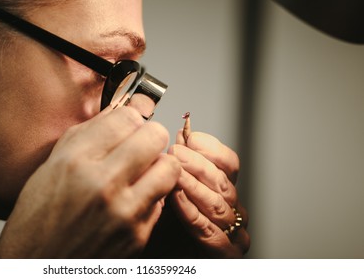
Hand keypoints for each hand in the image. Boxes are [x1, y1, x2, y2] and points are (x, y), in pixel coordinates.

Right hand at [0, 107, 180, 257]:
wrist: (37, 267)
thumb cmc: (38, 219)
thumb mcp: (51, 167)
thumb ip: (87, 135)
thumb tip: (122, 112)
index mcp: (75, 162)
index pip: (126, 117)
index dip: (129, 119)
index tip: (126, 126)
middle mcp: (102, 184)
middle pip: (154, 136)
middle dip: (149, 136)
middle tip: (140, 145)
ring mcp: (123, 213)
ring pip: (169, 167)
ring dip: (158, 165)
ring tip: (143, 171)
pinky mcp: (137, 236)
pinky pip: (162, 201)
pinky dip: (151, 196)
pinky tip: (131, 200)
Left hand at [168, 130, 249, 257]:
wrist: (165, 261)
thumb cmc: (166, 230)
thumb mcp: (168, 190)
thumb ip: (177, 166)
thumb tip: (179, 137)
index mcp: (224, 192)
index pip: (229, 163)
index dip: (210, 148)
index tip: (190, 137)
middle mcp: (233, 210)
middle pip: (222, 180)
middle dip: (197, 163)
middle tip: (175, 151)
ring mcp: (234, 233)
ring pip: (216, 202)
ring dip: (193, 184)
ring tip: (174, 171)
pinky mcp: (225, 253)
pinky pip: (207, 229)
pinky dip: (190, 212)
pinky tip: (176, 198)